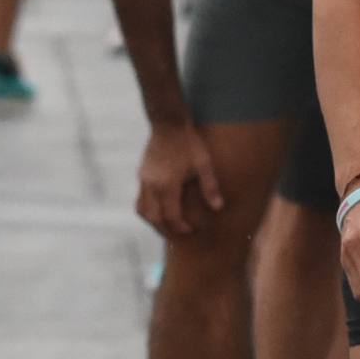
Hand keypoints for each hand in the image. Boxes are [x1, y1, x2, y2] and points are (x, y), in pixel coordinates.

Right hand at [135, 121, 223, 237]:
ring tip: (166, 226)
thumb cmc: (189, 143)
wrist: (168, 122)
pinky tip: (161, 208)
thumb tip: (218, 208)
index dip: (181, 227)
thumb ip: (210, 187)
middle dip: (164, 229)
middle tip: (177, 235)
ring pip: (142, 209)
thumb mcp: (204, 164)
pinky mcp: (141, 174)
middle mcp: (151, 185)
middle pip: (153, 217)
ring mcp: (143, 179)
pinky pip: (141, 198)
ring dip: (153, 221)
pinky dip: (149, 209)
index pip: (171, 216)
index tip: (191, 231)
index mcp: (167, 185)